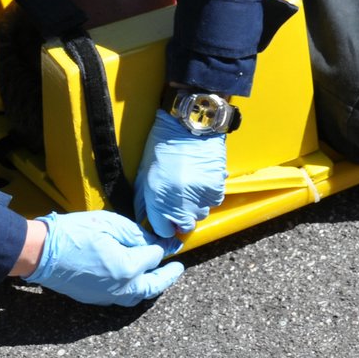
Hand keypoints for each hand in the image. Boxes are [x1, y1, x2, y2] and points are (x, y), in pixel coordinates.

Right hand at [24, 211, 183, 305]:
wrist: (41, 252)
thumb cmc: (74, 233)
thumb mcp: (109, 224)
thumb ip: (136, 235)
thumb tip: (156, 244)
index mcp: (128, 268)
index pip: (154, 257)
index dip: (164, 247)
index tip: (172, 241)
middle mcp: (122, 288)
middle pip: (152, 286)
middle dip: (167, 277)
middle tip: (177, 269)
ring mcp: (107, 296)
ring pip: (138, 297)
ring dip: (151, 287)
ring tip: (157, 277)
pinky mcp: (95, 299)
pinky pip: (122, 298)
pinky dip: (133, 291)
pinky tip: (132, 280)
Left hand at [134, 110, 226, 236]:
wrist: (189, 126)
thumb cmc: (162, 146)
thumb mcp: (145, 173)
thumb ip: (143, 201)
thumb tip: (142, 218)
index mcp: (158, 200)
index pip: (164, 231)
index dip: (164, 224)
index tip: (165, 215)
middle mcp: (180, 204)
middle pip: (185, 226)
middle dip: (180, 217)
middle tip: (178, 198)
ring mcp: (200, 198)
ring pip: (200, 214)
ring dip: (195, 206)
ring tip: (190, 185)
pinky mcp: (216, 189)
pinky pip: (214, 202)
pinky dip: (209, 195)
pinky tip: (201, 179)